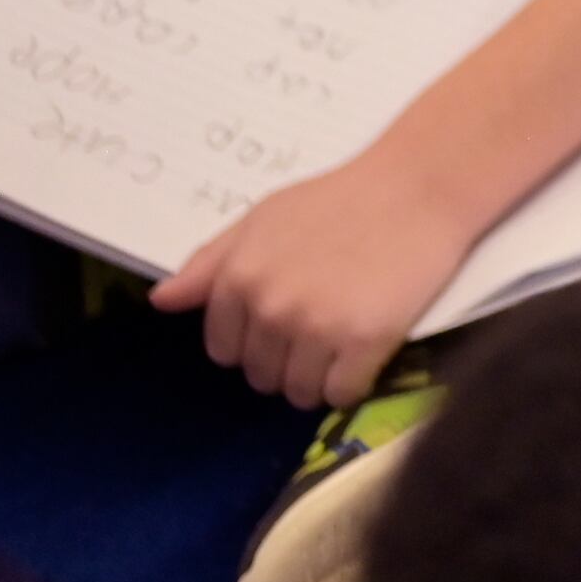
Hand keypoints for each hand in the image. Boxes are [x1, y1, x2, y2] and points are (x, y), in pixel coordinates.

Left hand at [151, 147, 481, 407]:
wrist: (419, 187)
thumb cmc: (341, 198)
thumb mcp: (263, 217)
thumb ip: (210, 262)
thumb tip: (162, 301)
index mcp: (239, 278)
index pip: (224, 349)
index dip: (253, 340)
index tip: (286, 320)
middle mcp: (270, 308)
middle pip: (261, 376)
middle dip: (287, 361)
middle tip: (322, 325)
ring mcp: (317, 327)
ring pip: (299, 392)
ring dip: (318, 378)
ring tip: (343, 341)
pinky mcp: (364, 342)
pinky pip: (341, 394)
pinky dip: (352, 382)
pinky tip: (366, 352)